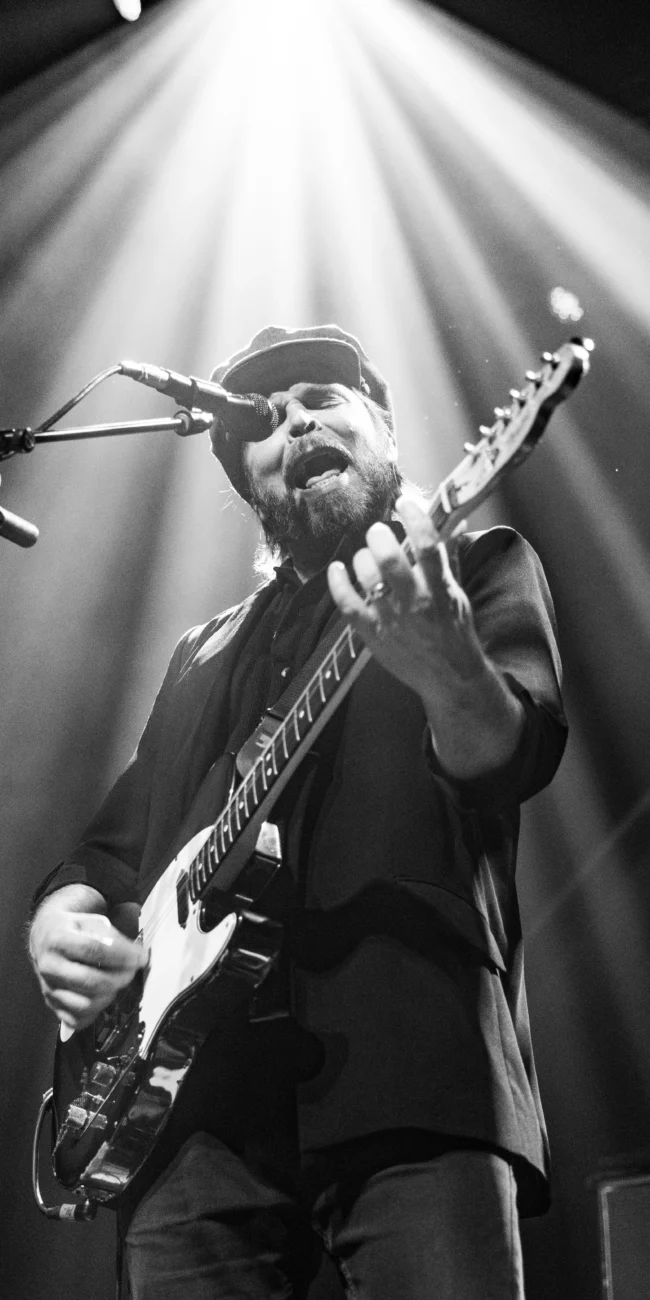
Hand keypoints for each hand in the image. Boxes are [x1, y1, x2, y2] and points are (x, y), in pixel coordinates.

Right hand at [29, 886, 147, 1033]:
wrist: (43, 938)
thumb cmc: (72, 927)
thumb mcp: (89, 919)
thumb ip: (111, 935)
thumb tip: (134, 953)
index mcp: (57, 940)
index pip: (94, 950)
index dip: (122, 955)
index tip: (140, 957)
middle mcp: (49, 967)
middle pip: (90, 981)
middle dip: (120, 978)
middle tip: (132, 970)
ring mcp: (48, 989)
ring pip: (85, 1004)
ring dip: (110, 995)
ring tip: (119, 981)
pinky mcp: (51, 1005)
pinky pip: (77, 1019)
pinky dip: (96, 1011)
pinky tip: (105, 995)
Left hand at [327, 496, 482, 699]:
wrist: (449, 677)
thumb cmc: (454, 632)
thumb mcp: (457, 593)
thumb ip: (449, 557)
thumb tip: (454, 521)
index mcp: (440, 589)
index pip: (427, 544)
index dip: (414, 517)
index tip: (405, 503)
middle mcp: (415, 603)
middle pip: (389, 558)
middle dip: (379, 536)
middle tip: (378, 532)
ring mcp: (391, 620)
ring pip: (367, 577)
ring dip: (362, 558)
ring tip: (366, 556)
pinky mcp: (372, 634)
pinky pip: (347, 604)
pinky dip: (338, 583)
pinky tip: (337, 569)